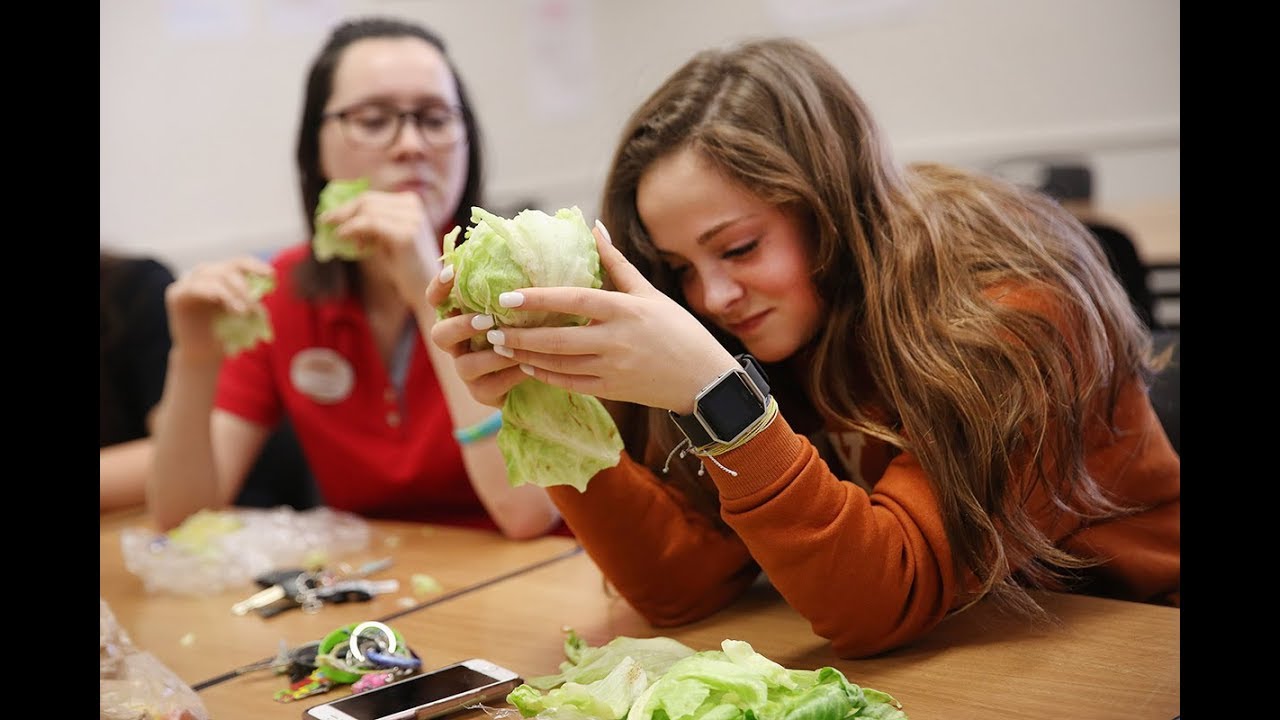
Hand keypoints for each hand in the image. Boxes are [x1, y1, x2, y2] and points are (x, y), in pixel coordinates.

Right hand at [165, 256, 275, 363]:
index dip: (254, 266)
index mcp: (220, 275)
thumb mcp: (244, 311)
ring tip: (243, 312)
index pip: (238, 263)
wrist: (203, 355)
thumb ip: (251, 296)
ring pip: (214, 277)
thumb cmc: (226, 334)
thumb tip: (270, 282)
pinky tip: (230, 307)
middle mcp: (203, 275)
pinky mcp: (176, 294)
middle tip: (254, 308)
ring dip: (233, 294)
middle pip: (227, 269)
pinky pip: (196, 288)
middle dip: (244, 287)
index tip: (271, 275)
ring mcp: (188, 282)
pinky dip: (215, 294)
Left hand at [317, 190, 440, 306]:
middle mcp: (414, 207)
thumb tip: (339, 217)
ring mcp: (412, 219)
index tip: (329, 217)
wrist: (428, 292)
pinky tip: (342, 238)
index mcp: (411, 203)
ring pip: (367, 210)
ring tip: (340, 238)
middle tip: (324, 223)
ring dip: (347, 222)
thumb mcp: (385, 240)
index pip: (372, 198)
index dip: (347, 206)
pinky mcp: (406, 234)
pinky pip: (369, 223)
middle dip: (342, 212)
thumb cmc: (405, 269)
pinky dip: (351, 229)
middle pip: (367, 201)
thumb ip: (369, 226)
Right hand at [427, 265, 525, 407]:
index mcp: (461, 317)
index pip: (437, 300)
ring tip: (512, 348)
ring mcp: (467, 371)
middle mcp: (458, 344)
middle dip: (461, 326)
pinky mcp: (483, 393)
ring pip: (465, 365)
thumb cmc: (532, 327)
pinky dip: (510, 375)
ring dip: (490, 355)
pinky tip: (529, 365)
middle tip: (487, 319)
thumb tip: (528, 255)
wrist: (544, 369)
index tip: (453, 272)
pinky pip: (490, 385)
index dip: (439, 288)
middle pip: (440, 335)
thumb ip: (516, 287)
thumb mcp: (523, 305)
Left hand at [469, 224, 736, 413]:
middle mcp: (615, 340)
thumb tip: (592, 226)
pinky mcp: (613, 391)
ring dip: (526, 356)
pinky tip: (529, 366)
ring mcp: (612, 369)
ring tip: (502, 346)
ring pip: (558, 364)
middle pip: (556, 339)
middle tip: (490, 328)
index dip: (537, 299)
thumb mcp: (650, 293)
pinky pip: (570, 384)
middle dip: (519, 336)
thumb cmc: (679, 331)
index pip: (572, 301)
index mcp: (625, 310)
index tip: (506, 296)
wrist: (706, 380)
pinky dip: (546, 376)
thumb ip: (616, 262)